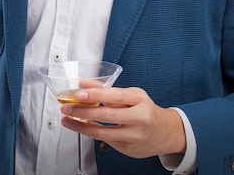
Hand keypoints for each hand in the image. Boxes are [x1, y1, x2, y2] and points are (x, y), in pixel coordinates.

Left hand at [60, 87, 186, 158]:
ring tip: (68, 119)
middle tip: (67, 106)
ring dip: (82, 126)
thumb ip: (109, 90)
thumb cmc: (146, 110)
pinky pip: (105, 140)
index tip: (79, 92)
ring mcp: (134, 136)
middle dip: (83, 111)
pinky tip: (81, 126)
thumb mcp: (133, 95)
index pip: (115, 96)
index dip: (95, 93)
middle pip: (108, 115)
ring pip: (103, 133)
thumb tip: (85, 85)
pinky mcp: (128, 149)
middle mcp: (139, 118)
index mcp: (140, 100)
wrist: (166, 133)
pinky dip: (91, 132)